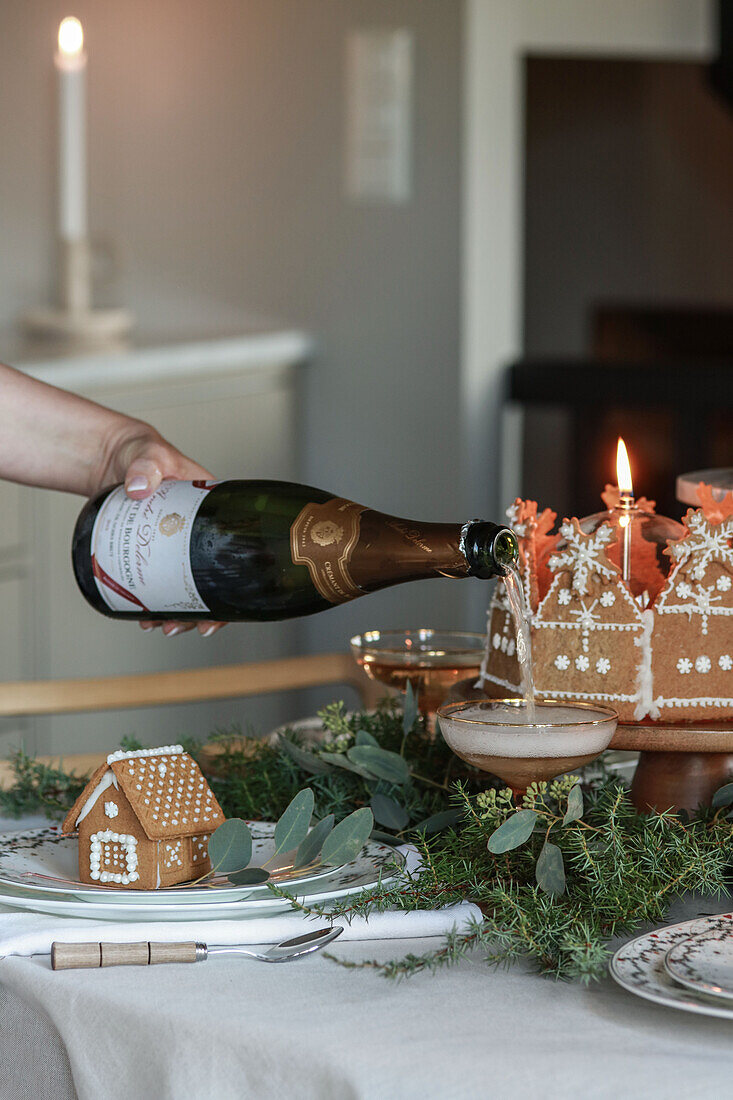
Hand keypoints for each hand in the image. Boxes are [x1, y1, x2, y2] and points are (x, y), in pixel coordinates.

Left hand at [92, 424, 224, 637]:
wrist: (112, 458)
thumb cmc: (141, 452)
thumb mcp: (150, 455)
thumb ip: (147, 465)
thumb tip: (140, 487)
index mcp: (215, 510)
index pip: (236, 553)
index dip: (231, 591)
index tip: (217, 614)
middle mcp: (201, 532)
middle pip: (211, 581)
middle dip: (198, 612)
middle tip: (179, 626)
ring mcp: (177, 544)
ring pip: (185, 585)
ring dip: (176, 612)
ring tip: (156, 625)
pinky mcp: (155, 549)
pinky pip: (161, 579)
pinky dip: (155, 600)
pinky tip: (143, 614)